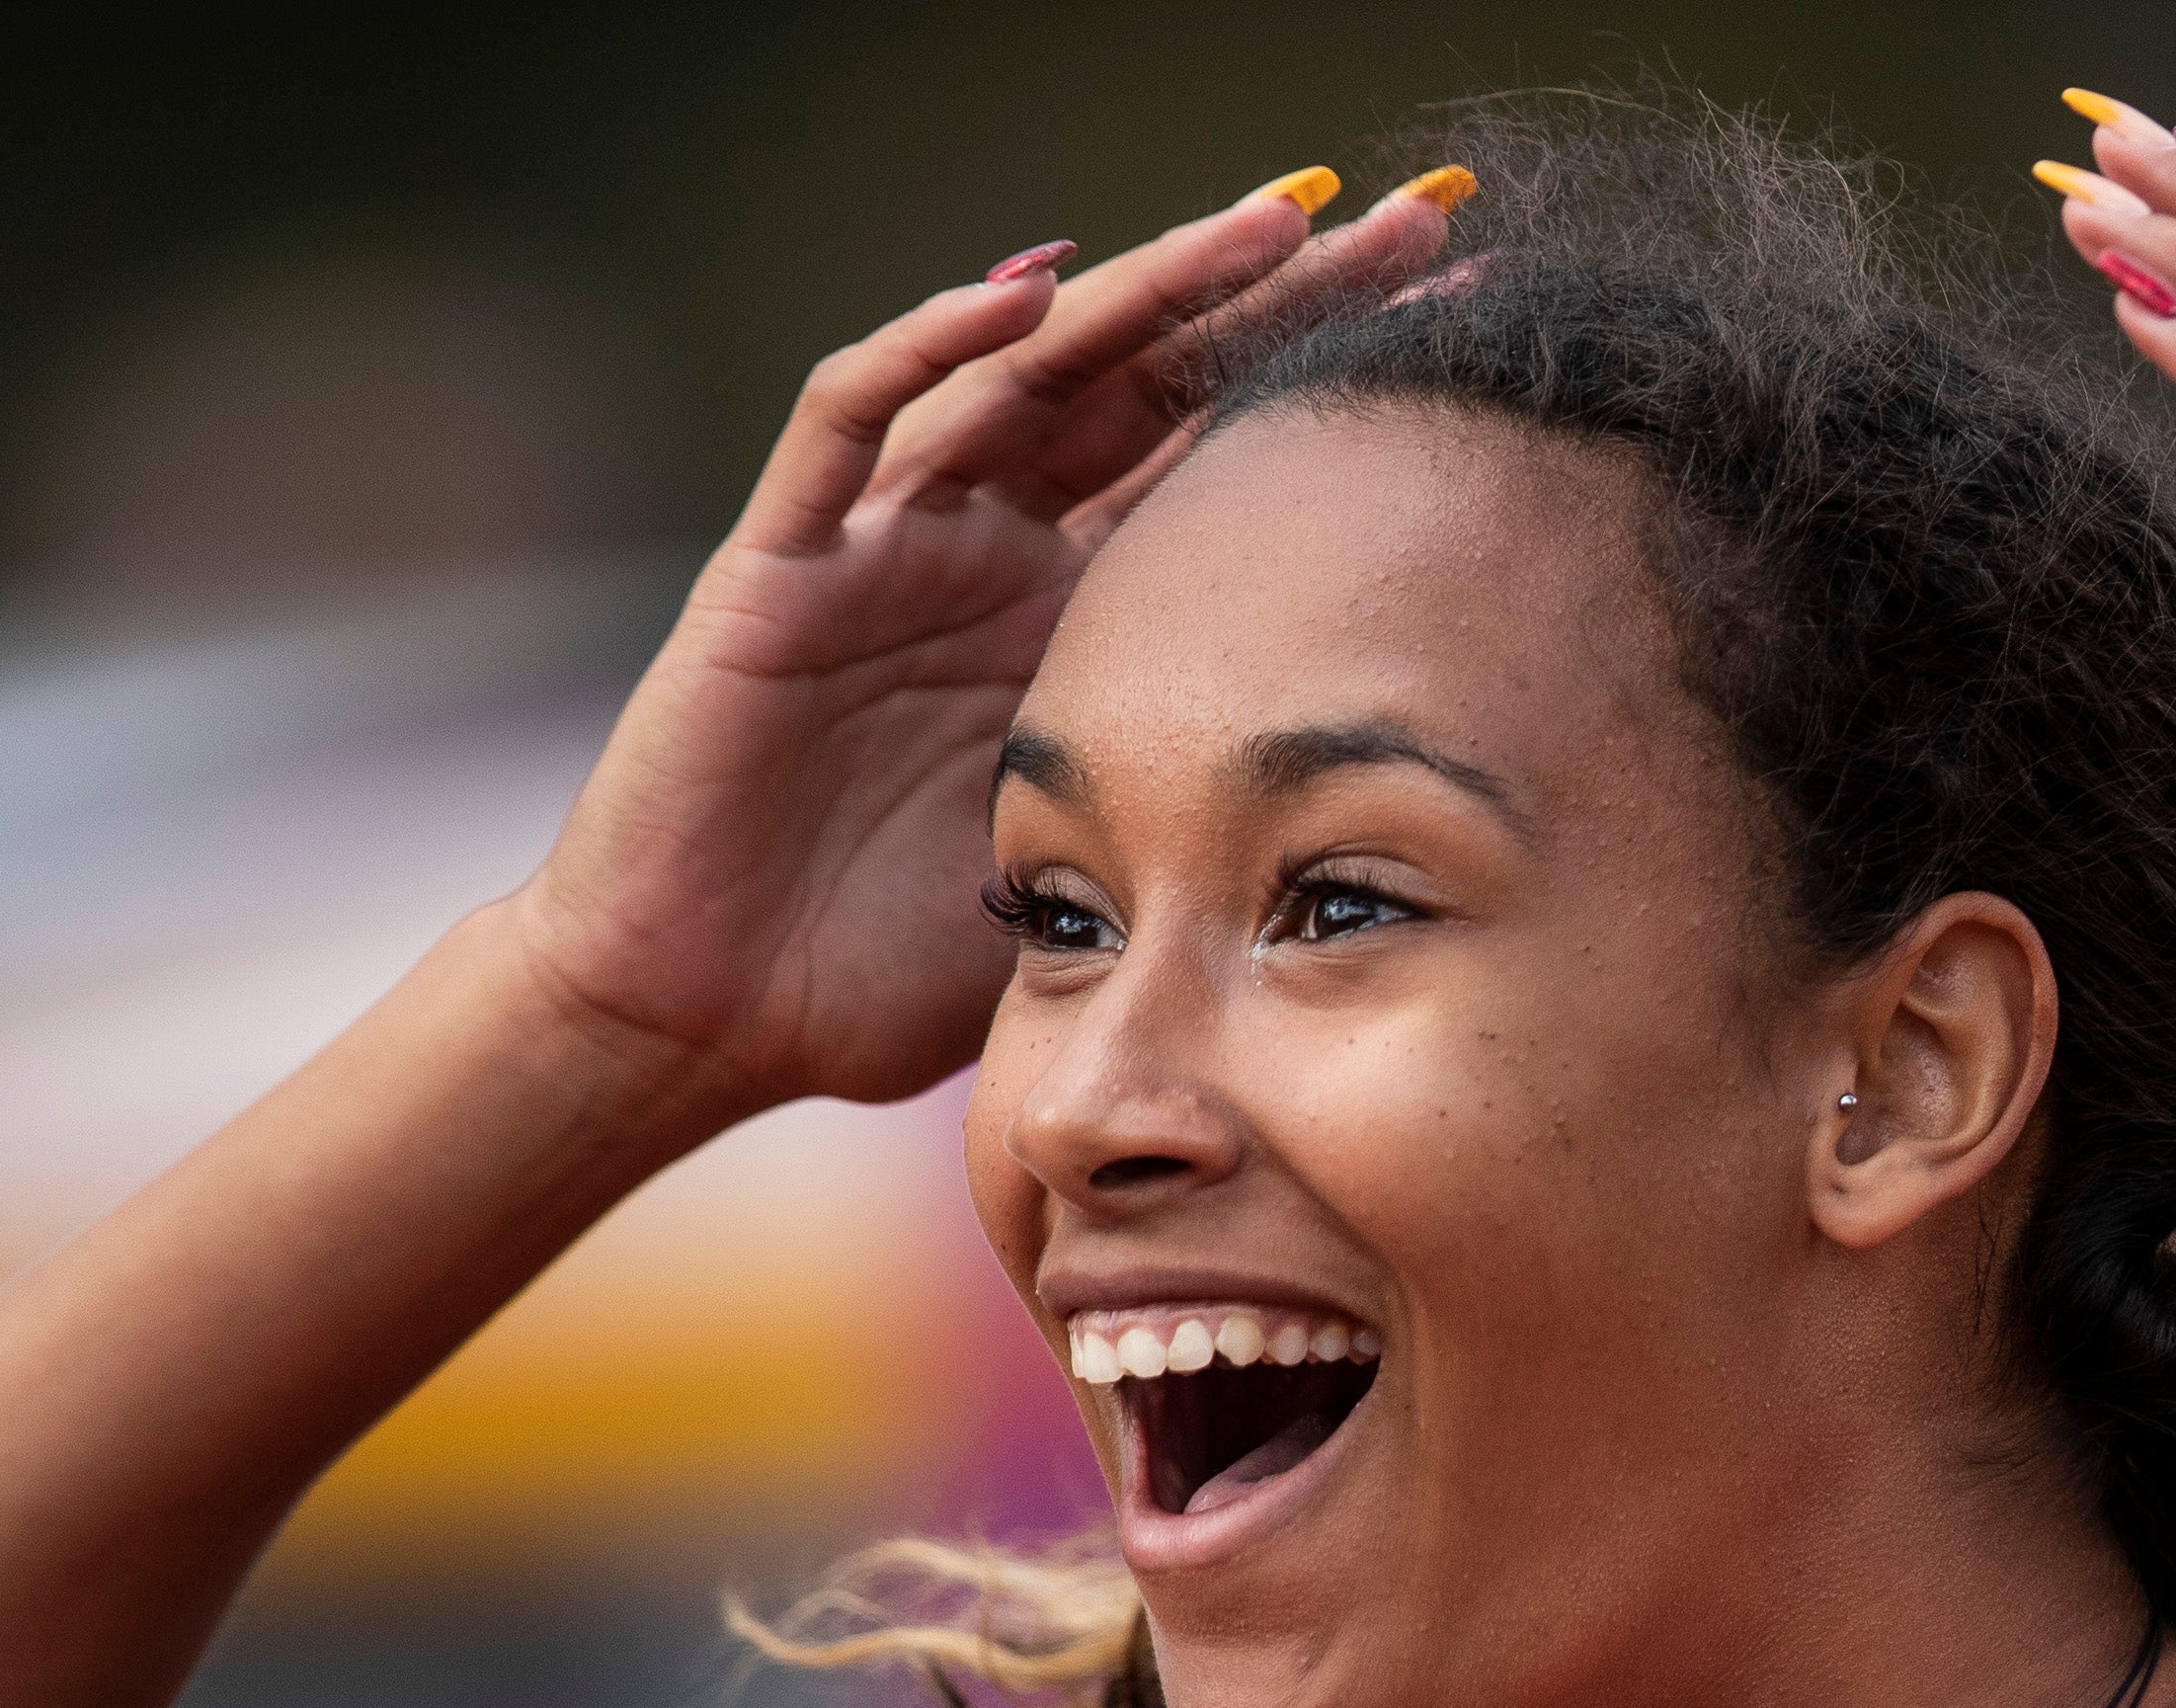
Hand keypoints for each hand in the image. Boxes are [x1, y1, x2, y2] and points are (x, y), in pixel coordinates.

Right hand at [508, 174, 1463, 1125]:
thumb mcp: (1092, 891)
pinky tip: (1022, 297)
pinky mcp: (784, 566)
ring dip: (1143, 293)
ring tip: (1267, 221)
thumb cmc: (881, 976)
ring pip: (1026, 374)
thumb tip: (1379, 880)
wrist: (707, 1019)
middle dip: (1275, 300)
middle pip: (1152, 388)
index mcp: (1075, 629)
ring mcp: (889, 548)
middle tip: (1416, 222)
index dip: (1327, 399)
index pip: (1221, 473)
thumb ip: (1205, 845)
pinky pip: (850, 425)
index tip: (1468, 341)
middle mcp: (992, 559)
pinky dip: (928, 349)